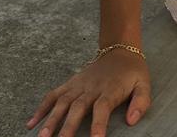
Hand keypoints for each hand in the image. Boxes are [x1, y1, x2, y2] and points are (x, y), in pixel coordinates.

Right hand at [26, 50, 150, 136]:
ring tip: (43, 136)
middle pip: (78, 107)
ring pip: (62, 102)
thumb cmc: (132, 72)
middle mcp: (91, 87)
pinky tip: (31, 123)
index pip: (102, 108)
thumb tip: (132, 121)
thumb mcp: (144, 84)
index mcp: (110, 90)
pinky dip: (42, 107)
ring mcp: (78, 85)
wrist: (120, 48)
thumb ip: (141, 102)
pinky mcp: (70, 83)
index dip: (98, 124)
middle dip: (68, 126)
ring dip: (51, 119)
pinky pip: (53, 95)